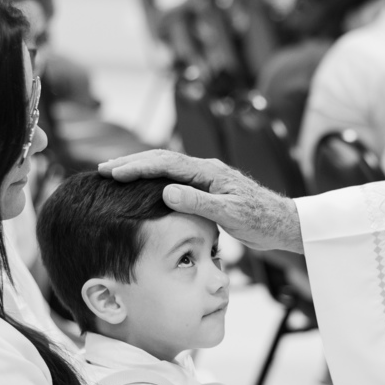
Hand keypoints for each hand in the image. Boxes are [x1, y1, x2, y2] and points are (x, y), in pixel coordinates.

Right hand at [99, 150, 303, 252]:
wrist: (282, 224)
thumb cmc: (260, 220)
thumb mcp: (229, 214)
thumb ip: (199, 203)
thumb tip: (166, 191)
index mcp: (209, 171)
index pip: (166, 163)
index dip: (137, 167)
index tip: (113, 173)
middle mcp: (206, 170)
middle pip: (162, 160)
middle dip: (132, 163)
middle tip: (102, 170)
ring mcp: (207, 178)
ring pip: (167, 168)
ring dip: (141, 170)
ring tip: (115, 175)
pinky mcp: (208, 189)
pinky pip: (175, 180)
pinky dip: (154, 181)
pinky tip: (143, 189)